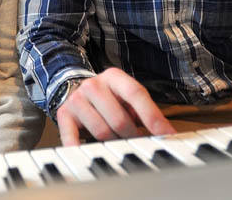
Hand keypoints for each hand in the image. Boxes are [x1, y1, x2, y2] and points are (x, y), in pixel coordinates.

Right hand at [55, 68, 175, 145]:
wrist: (75, 89)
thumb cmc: (109, 98)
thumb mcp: (126, 98)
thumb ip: (145, 112)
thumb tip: (167, 134)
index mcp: (114, 77)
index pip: (136, 93)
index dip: (152, 116)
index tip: (166, 135)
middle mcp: (94, 85)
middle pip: (119, 118)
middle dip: (132, 135)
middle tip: (136, 141)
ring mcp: (77, 99)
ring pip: (102, 131)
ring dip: (113, 142)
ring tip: (117, 140)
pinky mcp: (64, 114)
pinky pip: (73, 138)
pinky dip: (81, 150)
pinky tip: (88, 155)